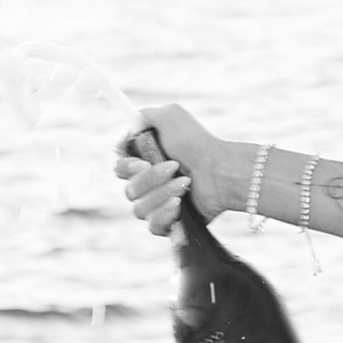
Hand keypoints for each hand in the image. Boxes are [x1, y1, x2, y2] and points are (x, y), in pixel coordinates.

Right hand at [117, 100, 230, 237]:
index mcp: (145, 160)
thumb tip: (131, 123)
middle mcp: (149, 184)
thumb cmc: (198, 143)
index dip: (126, 167)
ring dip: (163, 193)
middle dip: (151, 179)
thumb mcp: (170, 116)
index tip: (142, 162)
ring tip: (186, 183)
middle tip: (174, 167)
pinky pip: (153, 226)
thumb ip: (144, 116)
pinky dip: (165, 214)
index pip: (120, 169)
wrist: (222, 171)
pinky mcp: (170, 223)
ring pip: (140, 209)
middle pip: (129, 190)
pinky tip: (180, 205)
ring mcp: (159, 205)